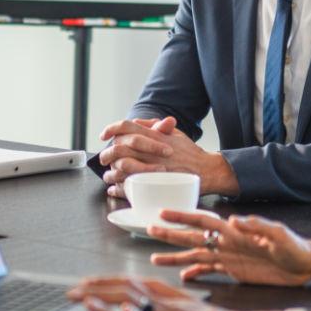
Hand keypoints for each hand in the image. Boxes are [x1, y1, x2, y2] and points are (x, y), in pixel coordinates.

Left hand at [65, 275, 288, 310]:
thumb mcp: (181, 306)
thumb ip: (155, 305)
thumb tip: (128, 306)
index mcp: (163, 293)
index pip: (126, 284)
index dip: (102, 283)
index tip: (83, 284)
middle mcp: (161, 304)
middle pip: (123, 292)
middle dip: (95, 292)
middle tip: (72, 293)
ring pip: (133, 307)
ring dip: (107, 303)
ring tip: (86, 300)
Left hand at [97, 116, 234, 197]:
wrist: (207, 171)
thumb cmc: (190, 153)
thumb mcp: (175, 133)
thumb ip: (155, 126)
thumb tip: (137, 122)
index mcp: (154, 136)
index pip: (126, 127)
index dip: (111, 129)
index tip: (103, 135)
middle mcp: (150, 151)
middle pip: (118, 148)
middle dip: (106, 153)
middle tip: (104, 158)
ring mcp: (151, 168)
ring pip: (120, 169)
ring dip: (110, 173)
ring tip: (108, 176)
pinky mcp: (153, 185)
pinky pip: (128, 188)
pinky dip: (117, 189)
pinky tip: (114, 189)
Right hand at [145, 210, 310, 285]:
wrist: (307, 265)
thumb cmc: (296, 247)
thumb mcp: (280, 235)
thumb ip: (259, 227)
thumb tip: (236, 220)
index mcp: (235, 232)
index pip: (205, 222)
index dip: (184, 217)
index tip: (164, 213)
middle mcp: (227, 242)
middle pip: (193, 237)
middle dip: (171, 234)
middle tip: (150, 229)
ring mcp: (229, 257)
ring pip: (196, 255)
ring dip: (176, 256)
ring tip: (155, 259)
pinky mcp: (234, 270)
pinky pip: (209, 270)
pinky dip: (195, 272)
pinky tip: (184, 277)